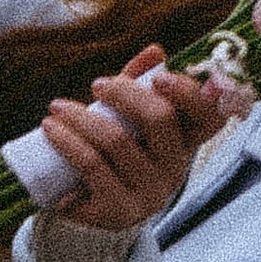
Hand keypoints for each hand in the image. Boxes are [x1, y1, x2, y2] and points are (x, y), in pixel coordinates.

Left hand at [38, 46, 231, 232]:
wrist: (85, 209)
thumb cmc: (112, 155)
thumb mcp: (129, 121)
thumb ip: (141, 85)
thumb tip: (155, 51)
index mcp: (185, 144)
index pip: (210, 116)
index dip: (190, 93)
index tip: (159, 77)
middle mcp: (175, 170)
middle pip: (160, 119)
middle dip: (125, 93)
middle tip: (97, 85)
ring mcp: (149, 194)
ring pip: (117, 140)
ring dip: (81, 117)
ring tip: (57, 107)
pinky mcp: (118, 211)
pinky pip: (92, 165)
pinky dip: (67, 141)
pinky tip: (50, 130)